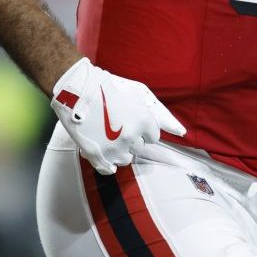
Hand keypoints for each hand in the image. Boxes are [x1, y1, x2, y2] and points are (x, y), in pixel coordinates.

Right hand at [50, 57, 186, 174]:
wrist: (76, 89)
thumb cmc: (107, 87)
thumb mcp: (138, 92)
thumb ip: (158, 113)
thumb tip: (180, 130)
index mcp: (143, 122)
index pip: (153, 137)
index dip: (144, 130)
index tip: (134, 124)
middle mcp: (131, 138)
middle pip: (139, 148)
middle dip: (131, 139)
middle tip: (118, 126)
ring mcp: (114, 148)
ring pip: (125, 159)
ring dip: (120, 150)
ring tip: (108, 136)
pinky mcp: (97, 155)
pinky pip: (108, 169)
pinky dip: (107, 164)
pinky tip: (104, 153)